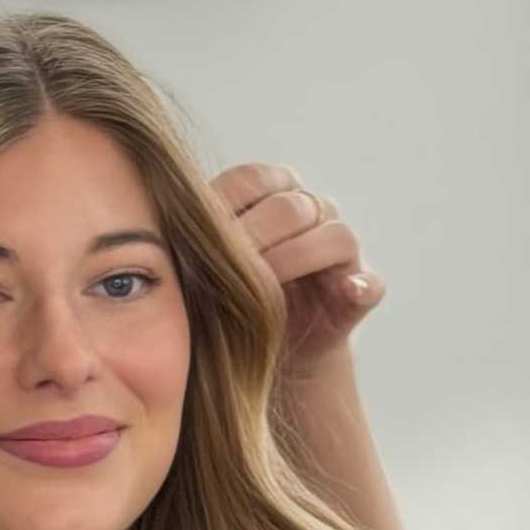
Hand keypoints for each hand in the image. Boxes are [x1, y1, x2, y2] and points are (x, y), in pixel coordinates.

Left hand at [212, 164, 382, 373]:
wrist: (258, 351)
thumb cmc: (223, 297)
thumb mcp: (201, 267)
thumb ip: (194, 240)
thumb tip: (160, 228)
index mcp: (271, 194)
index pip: (253, 179)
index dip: (228, 204)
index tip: (201, 235)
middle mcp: (311, 213)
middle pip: (293, 206)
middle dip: (259, 235)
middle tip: (230, 265)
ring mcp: (339, 251)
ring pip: (334, 236)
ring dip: (299, 257)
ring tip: (269, 286)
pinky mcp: (357, 291)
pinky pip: (369, 284)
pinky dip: (361, 286)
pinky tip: (346, 291)